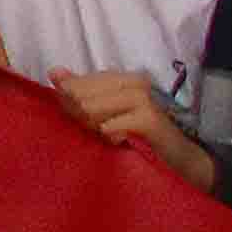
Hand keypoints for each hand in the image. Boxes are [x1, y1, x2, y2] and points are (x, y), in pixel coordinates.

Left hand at [57, 69, 221, 188]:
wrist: (177, 160)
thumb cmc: (137, 136)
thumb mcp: (104, 113)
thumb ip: (80, 91)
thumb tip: (54, 71)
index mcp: (120, 77)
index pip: (74, 83)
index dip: (69, 104)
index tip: (82, 120)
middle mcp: (132, 81)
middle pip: (79, 95)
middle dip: (79, 117)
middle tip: (98, 131)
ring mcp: (142, 98)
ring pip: (90, 108)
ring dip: (93, 127)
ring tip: (108, 136)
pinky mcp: (149, 118)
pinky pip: (109, 125)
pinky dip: (108, 136)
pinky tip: (118, 141)